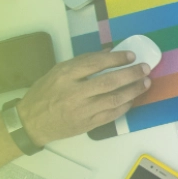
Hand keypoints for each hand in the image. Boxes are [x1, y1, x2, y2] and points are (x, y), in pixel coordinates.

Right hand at [16, 51, 150, 145]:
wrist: (31, 122)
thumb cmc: (44, 93)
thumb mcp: (57, 71)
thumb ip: (82, 63)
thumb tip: (109, 53)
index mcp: (65, 75)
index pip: (95, 63)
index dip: (116, 58)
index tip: (131, 55)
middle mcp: (74, 92)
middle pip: (109, 82)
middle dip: (131, 74)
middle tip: (145, 68)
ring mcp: (82, 110)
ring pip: (114, 100)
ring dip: (133, 91)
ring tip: (145, 83)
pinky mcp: (88, 124)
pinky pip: (111, 115)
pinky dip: (125, 106)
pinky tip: (132, 99)